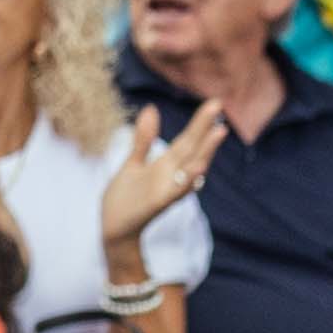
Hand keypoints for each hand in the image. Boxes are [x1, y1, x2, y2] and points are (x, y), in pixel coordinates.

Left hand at [99, 101, 224, 257]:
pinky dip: (186, 182)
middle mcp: (171, 176)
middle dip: (205, 128)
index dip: (200, 122)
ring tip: (218, 132)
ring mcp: (167, 190)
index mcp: (166, 164)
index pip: (187, 139)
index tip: (215, 102)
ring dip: (205, 152)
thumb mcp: (133, 163)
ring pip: (191, 169)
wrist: (113, 229)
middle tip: (219, 105)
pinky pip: (175, 192)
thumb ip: (144, 139)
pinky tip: (196, 171)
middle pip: (192, 149)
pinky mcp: (157, 204)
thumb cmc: (125, 198)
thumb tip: (151, 109)